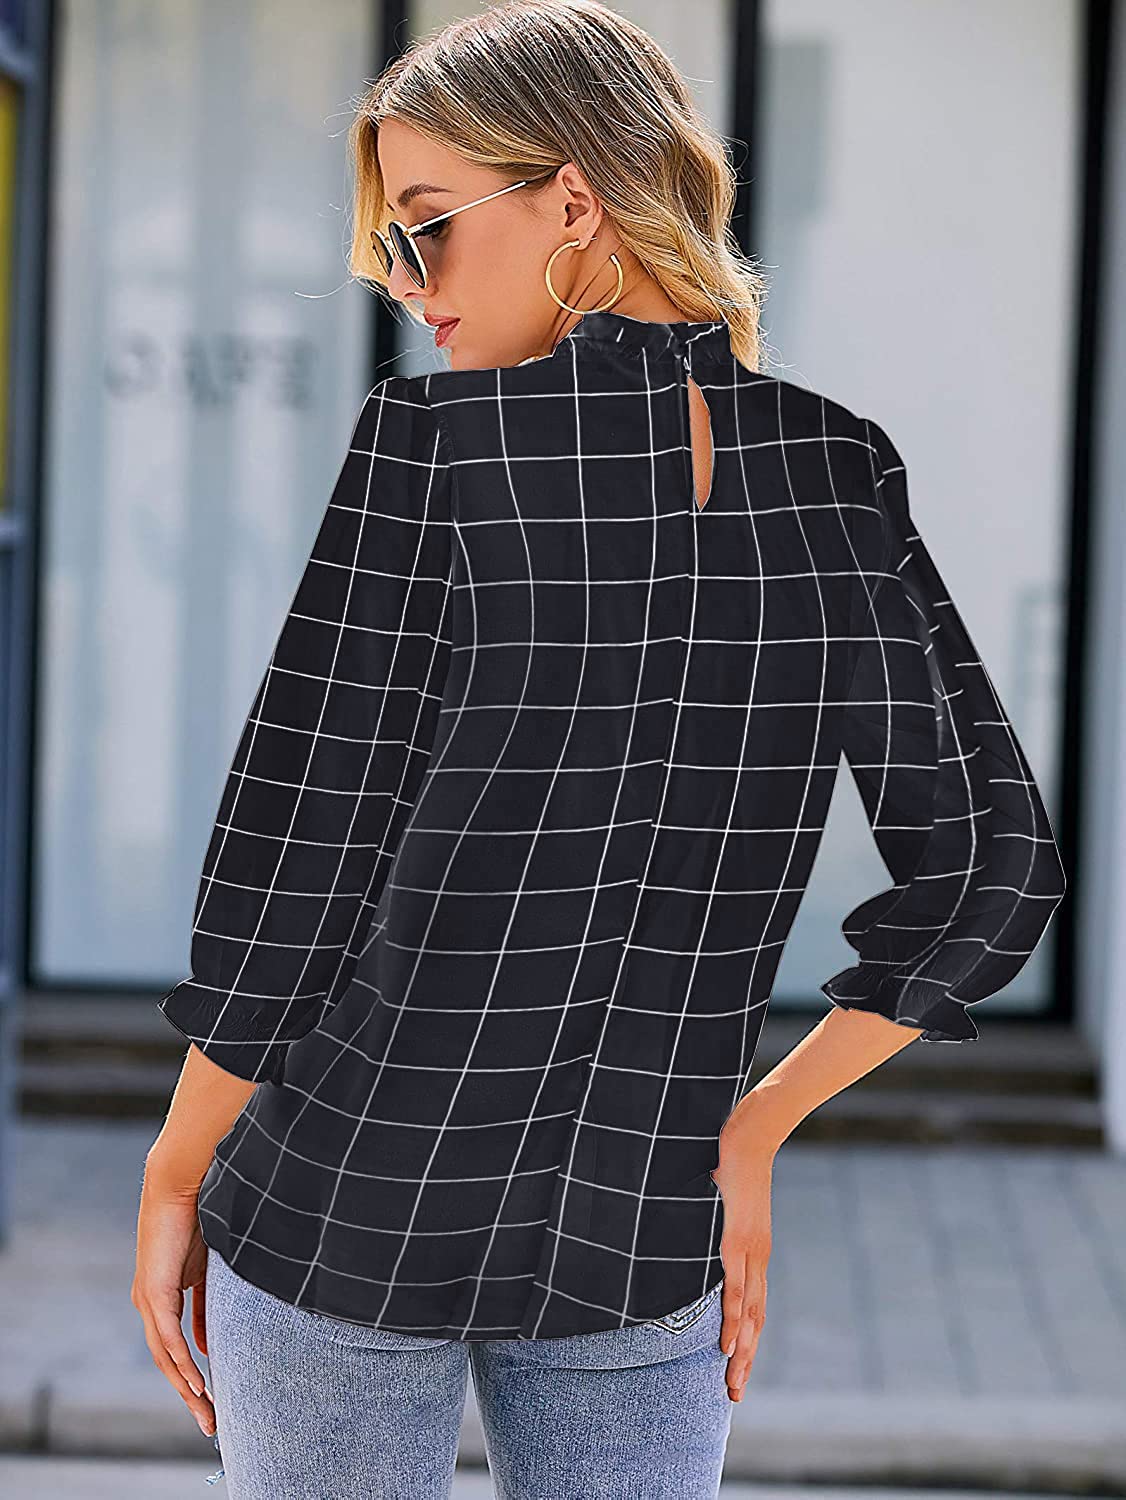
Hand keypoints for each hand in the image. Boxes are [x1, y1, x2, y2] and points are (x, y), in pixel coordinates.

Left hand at [132, 1152, 214, 1436]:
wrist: (181, 1179)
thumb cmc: (200, 1211)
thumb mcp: (210, 1265)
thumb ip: (210, 1300)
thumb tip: (212, 1337)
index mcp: (164, 1294)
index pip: (177, 1345)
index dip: (194, 1373)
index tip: (214, 1397)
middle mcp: (150, 1302)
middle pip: (168, 1360)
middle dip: (190, 1392)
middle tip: (210, 1420)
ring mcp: (149, 1298)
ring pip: (165, 1356)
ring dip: (186, 1386)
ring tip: (206, 1409)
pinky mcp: (154, 1290)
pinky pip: (168, 1336)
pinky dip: (182, 1361)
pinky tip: (197, 1381)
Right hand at [709, 1121, 774, 1401]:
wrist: (751, 1134)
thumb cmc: (733, 1164)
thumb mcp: (723, 1202)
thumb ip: (713, 1222)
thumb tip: (692, 1228)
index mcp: (753, 1252)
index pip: (753, 1308)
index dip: (746, 1341)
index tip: (735, 1370)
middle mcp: (756, 1258)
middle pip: (754, 1321)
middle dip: (744, 1360)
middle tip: (733, 1395)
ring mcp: (749, 1249)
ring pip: (747, 1313)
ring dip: (739, 1350)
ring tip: (730, 1380)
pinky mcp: (738, 1239)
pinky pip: (734, 1285)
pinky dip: (732, 1317)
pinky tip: (725, 1342)